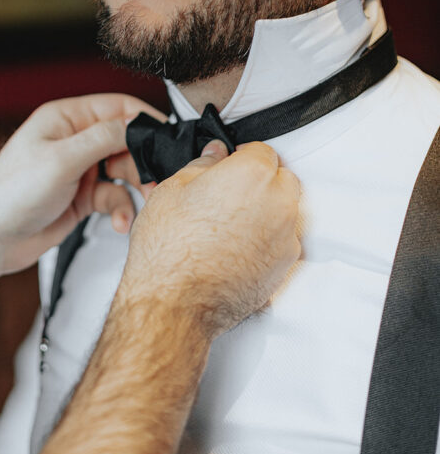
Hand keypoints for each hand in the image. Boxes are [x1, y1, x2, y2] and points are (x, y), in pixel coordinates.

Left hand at [0, 94, 165, 275]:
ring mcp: (80, 169)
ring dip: (137, 190)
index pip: (118, 108)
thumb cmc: (10, 195)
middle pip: (127, 142)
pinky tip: (120, 223)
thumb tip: (138, 124)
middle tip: (158, 182)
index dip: (146, 122)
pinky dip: (122, 209)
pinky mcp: (83, 197)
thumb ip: (102, 139)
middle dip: (145, 163)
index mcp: (66, 119)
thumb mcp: (61, 161)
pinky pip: (115, 197)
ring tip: (143, 204)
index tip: (168, 140)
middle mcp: (75, 140)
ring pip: (126, 172)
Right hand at [119, 141, 300, 335]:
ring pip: (285, 211)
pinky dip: (266, 240)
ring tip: (229, 225)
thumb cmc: (168, 250)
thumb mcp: (172, 190)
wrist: (173, 304)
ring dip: (266, 210)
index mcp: (252, 174)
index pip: (262, 150)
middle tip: (228, 194)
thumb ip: (202, 165)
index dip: (241, 157)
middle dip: (260, 181)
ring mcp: (285, 237)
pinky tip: (236, 248)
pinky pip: (282, 241)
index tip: (228, 166)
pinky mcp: (284, 267)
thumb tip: (215, 155)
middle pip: (282, 178)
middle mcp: (277, 203)